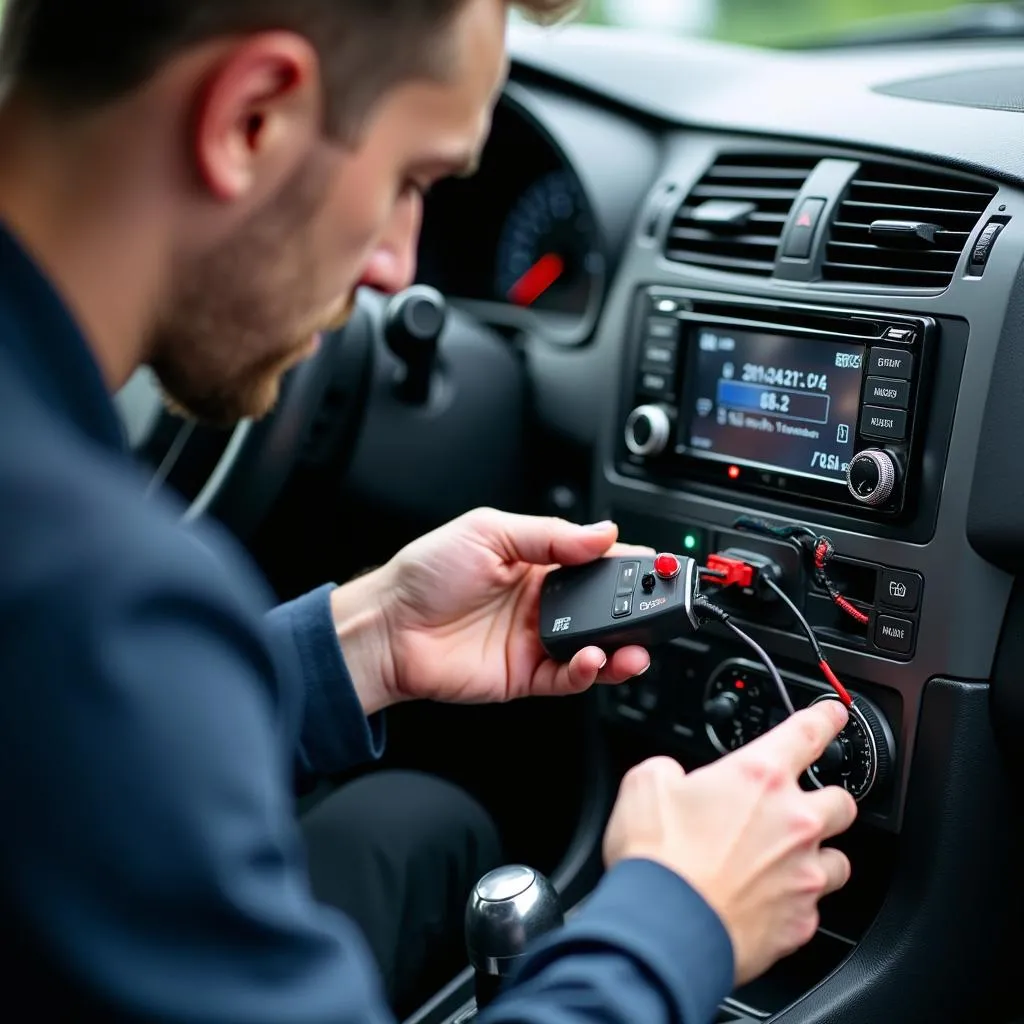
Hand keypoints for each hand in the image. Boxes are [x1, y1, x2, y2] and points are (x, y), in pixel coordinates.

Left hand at [331, 508, 652, 713]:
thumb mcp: (488, 532)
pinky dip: (588, 673)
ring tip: (634, 646)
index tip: (657, 565)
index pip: (595, 562)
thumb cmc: (425, 574)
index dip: (627, 563)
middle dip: (634, 610)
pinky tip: (593, 662)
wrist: (387, 627)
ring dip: (621, 648)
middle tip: (658, 608)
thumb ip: (550, 535)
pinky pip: (568, 679)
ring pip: (594, 647)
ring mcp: (535, 641)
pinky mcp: (525, 675)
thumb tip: (602, 532)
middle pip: (604, 608)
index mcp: (536, 562)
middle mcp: (541, 602)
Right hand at [602, 700, 857, 985]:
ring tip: (785, 861)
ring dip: (817, 856)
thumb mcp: (645, 784)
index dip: (826, 718)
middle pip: (842, 801)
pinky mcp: (800, 923)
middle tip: (798, 807)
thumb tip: (673, 778)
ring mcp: (803, 875)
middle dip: (826, 800)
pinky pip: (812, 908)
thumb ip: (668, 770)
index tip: (834, 715)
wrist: (663, 929)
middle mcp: (793, 822)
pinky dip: (795, 903)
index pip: (808, 733)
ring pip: (839, 859)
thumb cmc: (657, 857)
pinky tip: (766, 903)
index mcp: (759, 777)